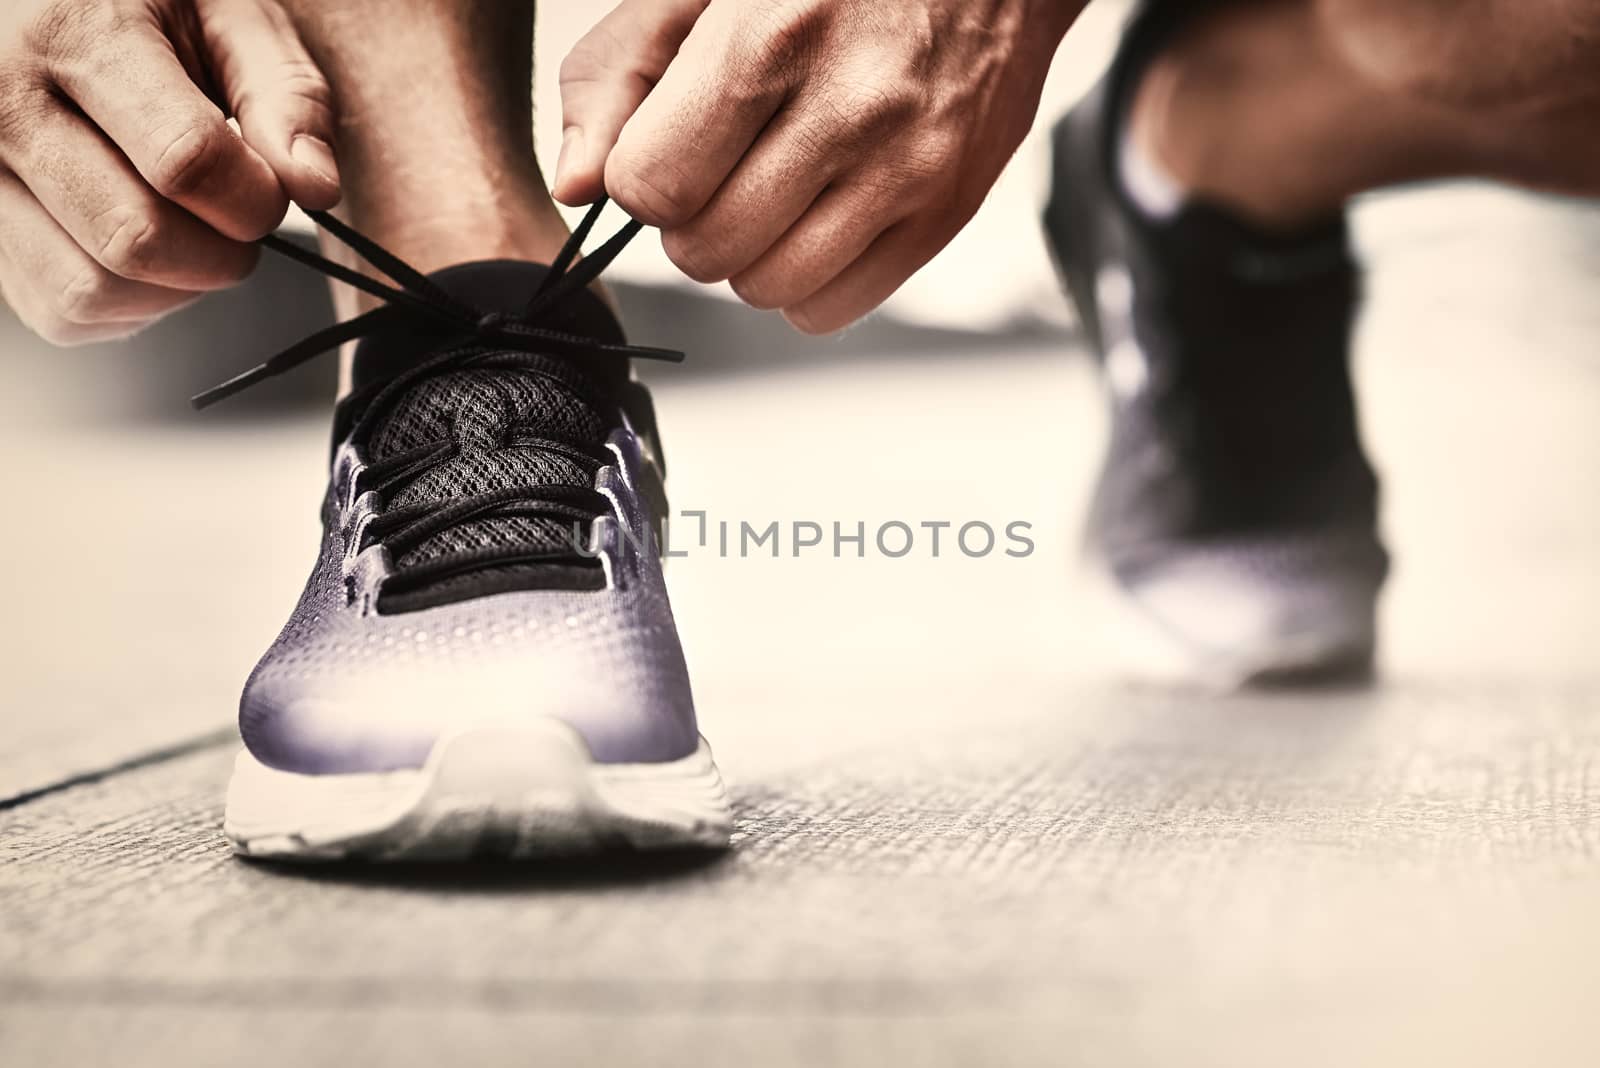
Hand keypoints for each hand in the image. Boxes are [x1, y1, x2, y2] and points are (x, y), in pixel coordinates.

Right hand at [0, 0, 336, 344]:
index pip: (186, 162)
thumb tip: (314, 186)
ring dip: (175, 286)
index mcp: (74, 35)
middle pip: (136, 239)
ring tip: (195, 229)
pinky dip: (129, 304)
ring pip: (92, 290)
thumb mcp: (231, 14)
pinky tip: (151, 248)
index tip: (271, 188)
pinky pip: (63, 311)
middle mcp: (3, 105)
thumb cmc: (149, 6)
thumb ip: (285, 95)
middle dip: (221, 252)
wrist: (47, 7)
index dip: (255, 198)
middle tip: (239, 215)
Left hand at [556, 0, 1077, 332]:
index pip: (656, 185)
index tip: (665, 148)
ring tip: (770, 188)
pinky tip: (813, 218)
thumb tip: (578, 187)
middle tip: (720, 167)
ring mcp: (909, 169)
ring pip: (766, 289)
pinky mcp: (947, 213)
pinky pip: (832, 309)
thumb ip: (617, 74)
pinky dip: (802, 282)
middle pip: (707, 248)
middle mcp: (851, 109)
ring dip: (746, 256)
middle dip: (690, 220)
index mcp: (774, 36)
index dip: (642, 177)